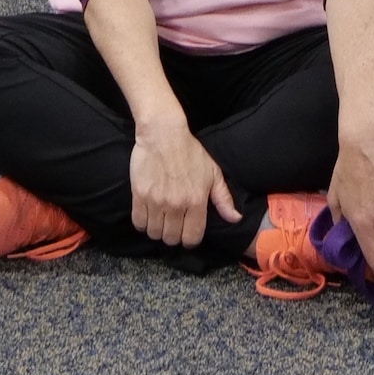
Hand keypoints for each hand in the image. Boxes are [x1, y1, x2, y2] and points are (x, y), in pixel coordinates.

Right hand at [129, 119, 240, 248]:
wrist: (163, 134)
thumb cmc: (190, 152)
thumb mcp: (213, 172)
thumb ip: (223, 198)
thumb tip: (235, 218)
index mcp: (196, 201)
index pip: (192, 237)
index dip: (190, 240)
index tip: (187, 234)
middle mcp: (176, 205)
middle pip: (171, 239)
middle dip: (173, 236)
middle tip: (172, 226)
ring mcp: (156, 201)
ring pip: (154, 233)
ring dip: (157, 230)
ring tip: (160, 219)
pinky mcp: (139, 195)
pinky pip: (138, 222)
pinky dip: (142, 223)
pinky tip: (147, 214)